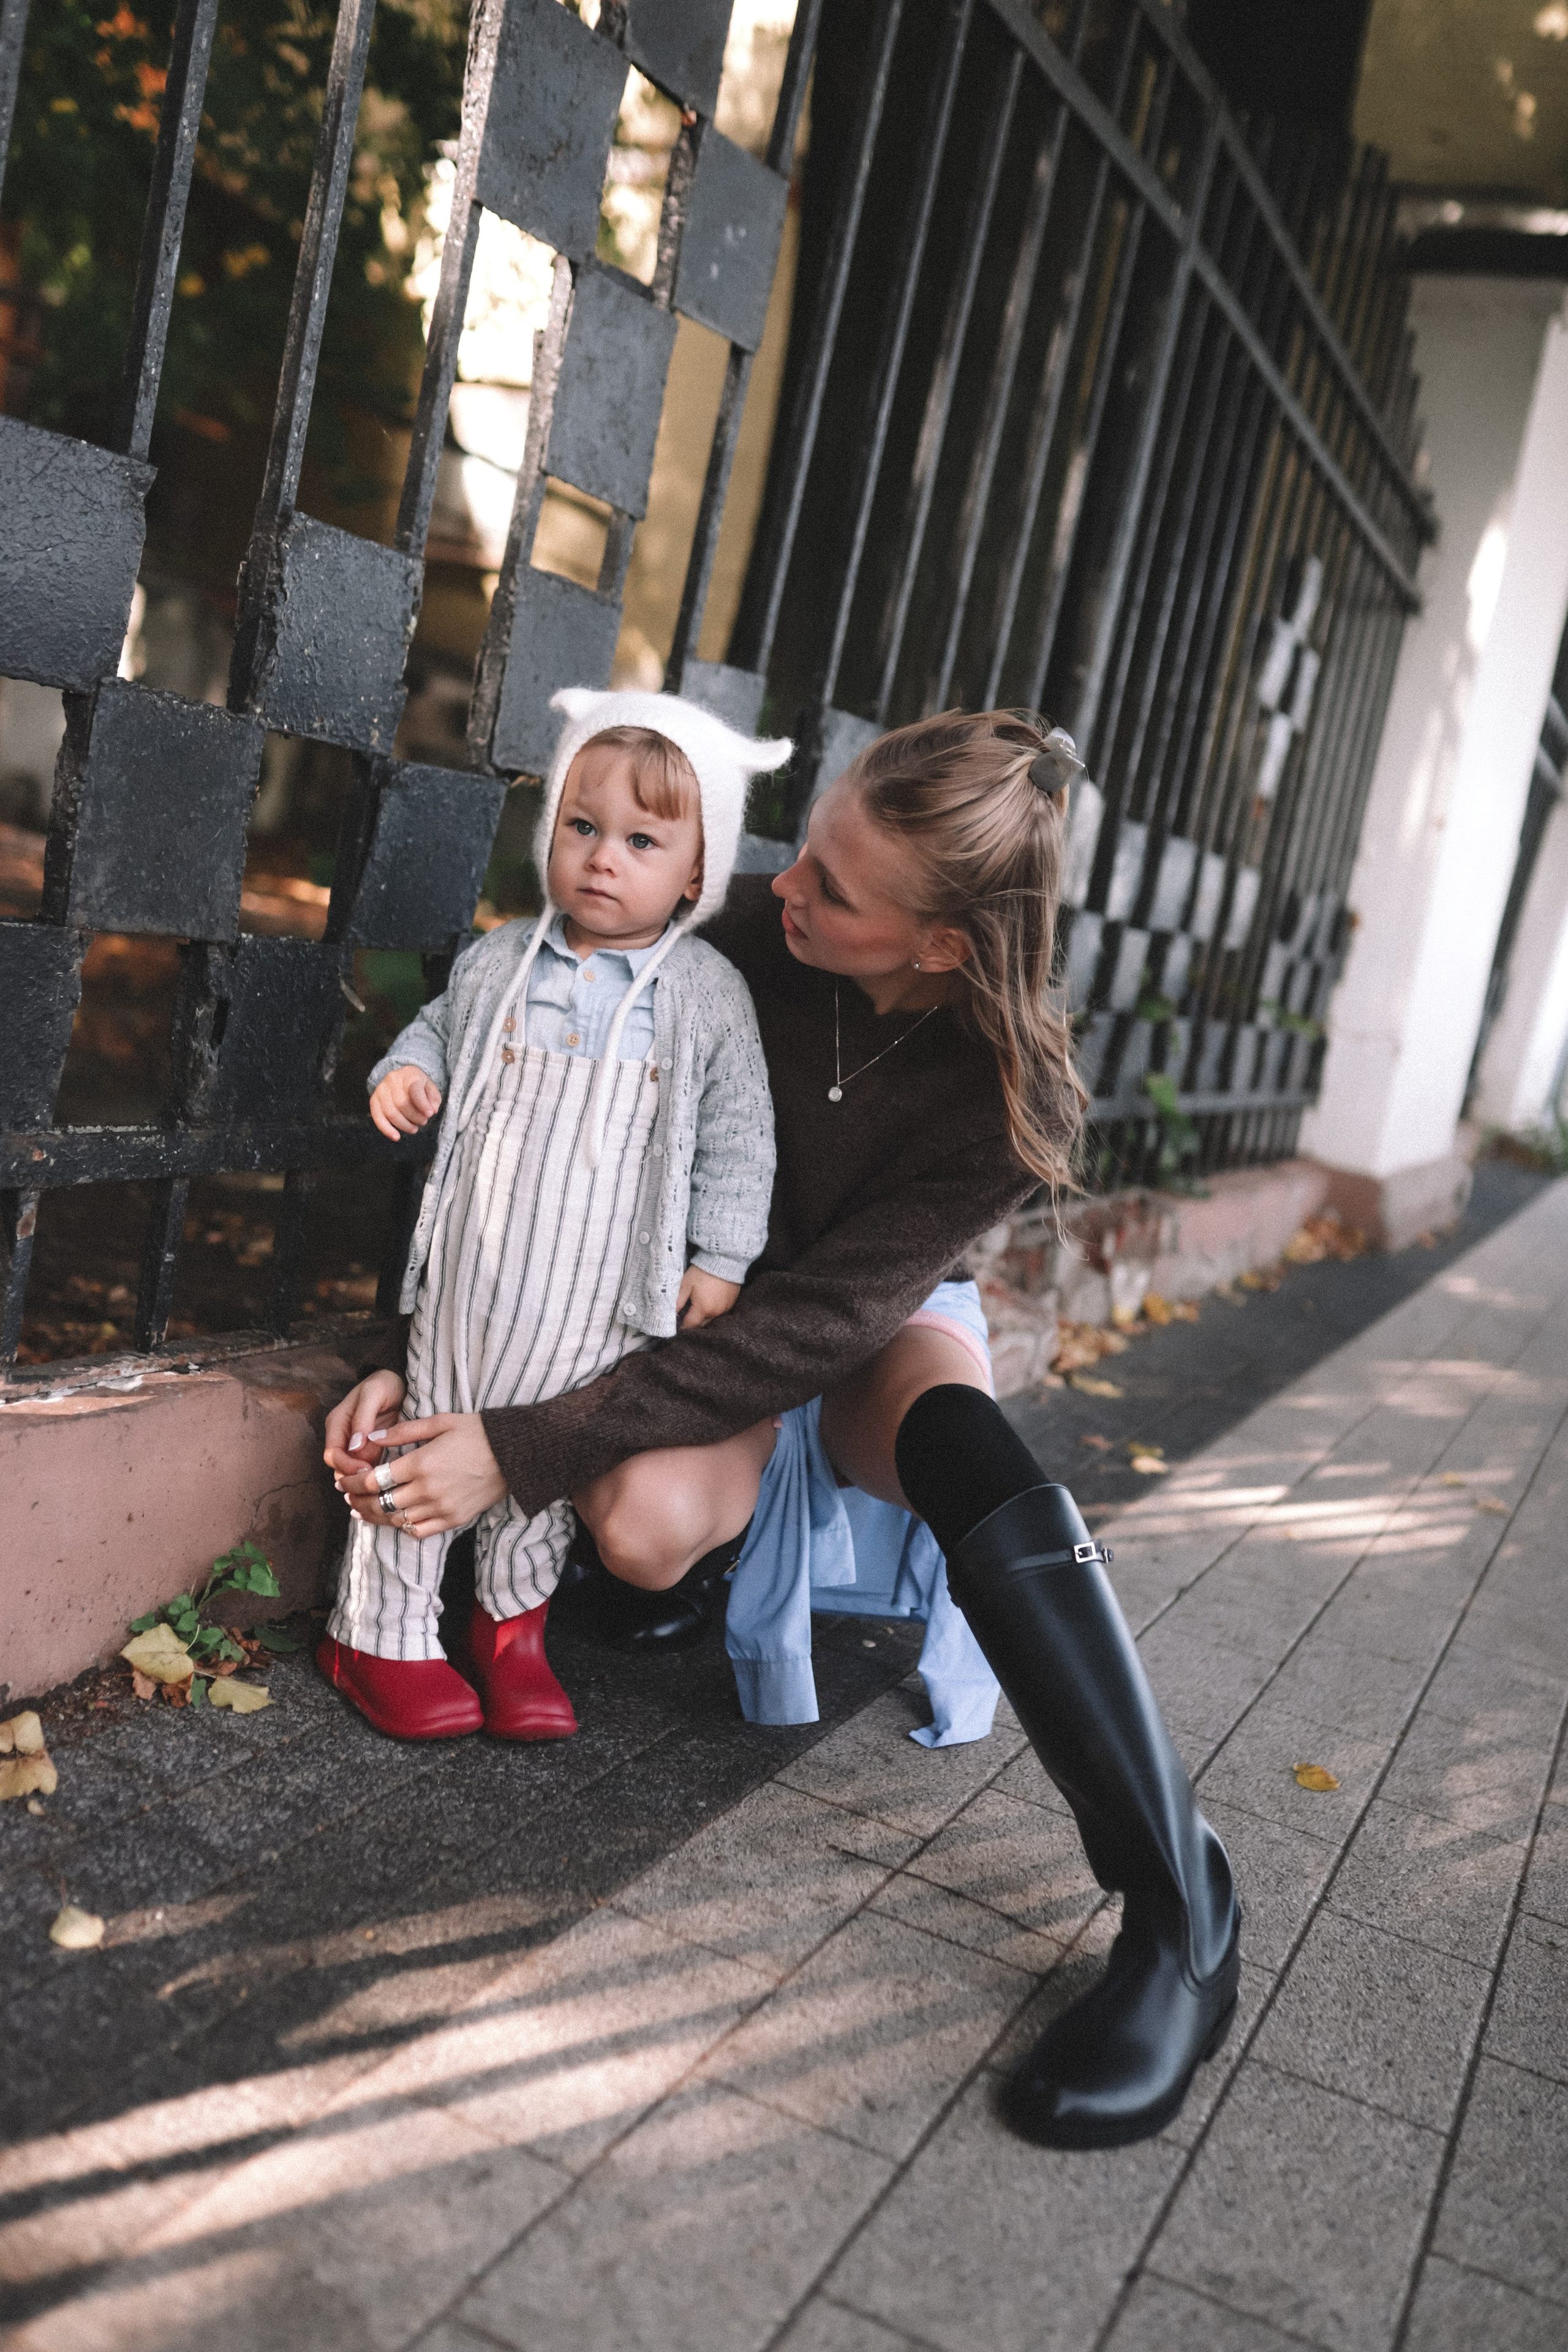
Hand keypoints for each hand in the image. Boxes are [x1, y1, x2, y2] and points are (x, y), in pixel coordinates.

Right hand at [323, 1369, 406, 1482]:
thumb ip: (362, 1418)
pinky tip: (387, 1480)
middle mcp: (342, 1437)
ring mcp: (355, 1445)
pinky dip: (374, 1477)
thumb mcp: (373, 1394)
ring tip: (383, 1482)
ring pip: (352, 1472)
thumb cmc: (383, 1384)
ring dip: (364, 1480)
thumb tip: (353, 1446)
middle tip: (376, 1480)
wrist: (399, 1382)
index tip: (365, 1470)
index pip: (332, 1454)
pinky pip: (367, 1469)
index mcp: (337, 1423)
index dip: (345, 1465)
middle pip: (339, 1467)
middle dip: (354, 1477)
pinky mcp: (370, 1450)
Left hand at [335, 1410, 507, 1537]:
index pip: (373, 1481)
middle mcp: (428, 1490)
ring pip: (396, 1521)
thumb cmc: (477, 1431)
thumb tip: (371, 1438)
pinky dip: (402, 1527)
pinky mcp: (454, 1519)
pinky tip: (394, 1519)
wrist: (515, 1453)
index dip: (352, 1484)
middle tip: (346, 1498)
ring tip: (362, 1511)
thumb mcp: (439, 1422)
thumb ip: (403, 1431)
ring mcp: (441, 1508)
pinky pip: (419, 1531)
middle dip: (357, 1502)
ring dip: (374, 1518)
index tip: (343, 1481)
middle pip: (380, 1504)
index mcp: (421, 1463)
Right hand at [370, 1064, 442, 1140]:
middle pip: (402, 1103)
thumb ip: (434, 1098)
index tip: (430, 1114)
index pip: (414, 1089)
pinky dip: (386, 1129)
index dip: (422, 1104)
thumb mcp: (430, 1088)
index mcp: (409, 1074)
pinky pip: (377, 1117)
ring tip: (414, 1129)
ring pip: (391, 1112)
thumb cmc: (418, 1086)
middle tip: (424, 1122)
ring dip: (404, 1125)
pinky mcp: (374, 1100)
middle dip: (415, 1117)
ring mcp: (381, 1090)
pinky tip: (396, 1137)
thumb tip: (432, 1110)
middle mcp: (392, 1079)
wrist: (402, 1079)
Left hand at [676, 1266, 741, 1328]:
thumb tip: (672, 1313)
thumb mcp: (686, 1284)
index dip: (682, 1326)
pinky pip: (720, 1312)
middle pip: (701, 1324)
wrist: (724, 1260)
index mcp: (703, 1309)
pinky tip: (709, 1301)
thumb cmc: (703, 1271)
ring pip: (711, 1319)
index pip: (690, 1325)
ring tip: (697, 1306)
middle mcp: (715, 1312)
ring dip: (703, 1316)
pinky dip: (713, 1310)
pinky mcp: (731, 1303)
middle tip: (686, 1314)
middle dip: (693, 1322)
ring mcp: (725, 1308)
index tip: (677, 1324)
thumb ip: (678, 1301)